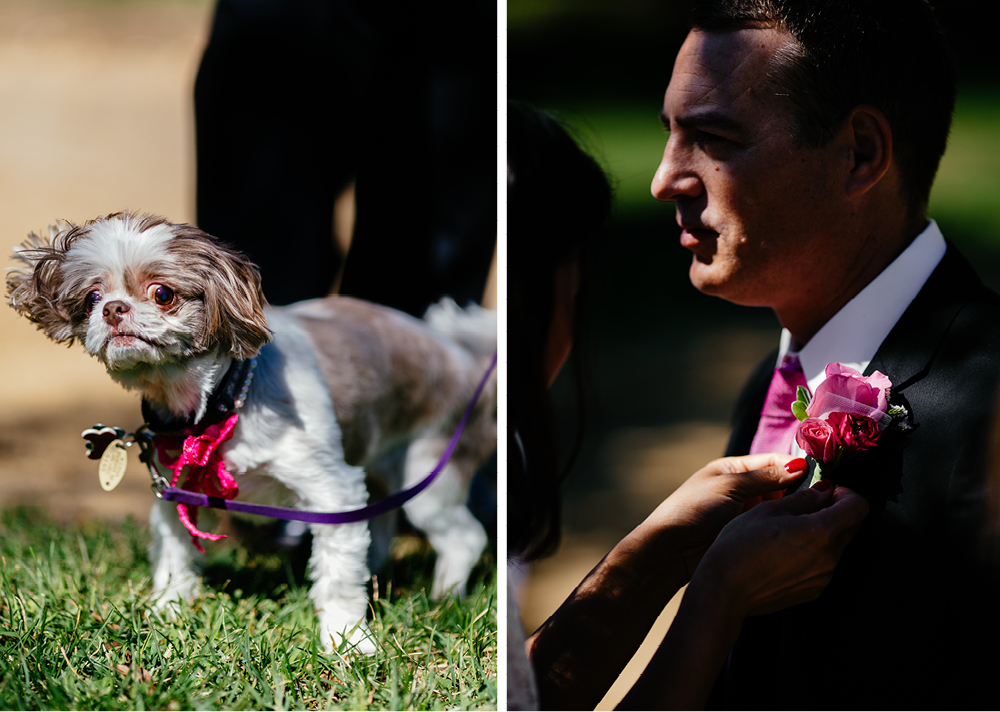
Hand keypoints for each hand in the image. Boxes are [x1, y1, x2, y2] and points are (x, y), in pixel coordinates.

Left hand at [635, 454, 808, 578]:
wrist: (671, 549)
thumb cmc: (695, 510)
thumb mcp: (730, 488)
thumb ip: (765, 478)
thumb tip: (800, 466)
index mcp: (734, 469)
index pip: (773, 462)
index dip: (796, 467)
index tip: (822, 475)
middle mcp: (742, 488)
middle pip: (779, 484)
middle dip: (800, 489)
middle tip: (828, 497)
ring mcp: (744, 512)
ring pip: (778, 507)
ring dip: (795, 509)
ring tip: (819, 513)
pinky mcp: (746, 533)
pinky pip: (771, 525)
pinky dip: (785, 525)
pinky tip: (802, 529)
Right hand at [694, 480, 869, 618]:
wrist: (725, 589)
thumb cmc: (740, 545)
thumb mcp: (769, 510)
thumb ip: (804, 498)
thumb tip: (824, 490)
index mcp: (821, 532)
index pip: (858, 507)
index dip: (844, 494)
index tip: (824, 492)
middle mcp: (829, 558)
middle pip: (851, 526)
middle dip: (834, 512)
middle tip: (804, 508)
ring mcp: (822, 578)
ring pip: (836, 546)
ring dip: (821, 534)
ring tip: (788, 532)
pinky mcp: (812, 591)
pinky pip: (823, 566)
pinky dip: (812, 554)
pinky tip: (784, 553)